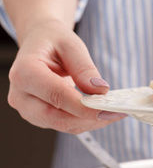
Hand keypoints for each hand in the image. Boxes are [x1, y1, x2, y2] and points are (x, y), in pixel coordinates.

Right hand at [7, 19, 126, 133]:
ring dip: (91, 122)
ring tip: (114, 111)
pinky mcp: (40, 117)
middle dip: (90, 119)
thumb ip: (84, 68)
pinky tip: (102, 112)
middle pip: (58, 117)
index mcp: (25, 72)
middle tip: (116, 112)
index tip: (107, 108)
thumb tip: (100, 90)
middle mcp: (21, 95)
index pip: (56, 96)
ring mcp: (29, 109)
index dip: (83, 106)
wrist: (40, 44)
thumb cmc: (53, 42)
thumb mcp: (71, 45)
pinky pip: (65, 124)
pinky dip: (86, 121)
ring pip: (63, 125)